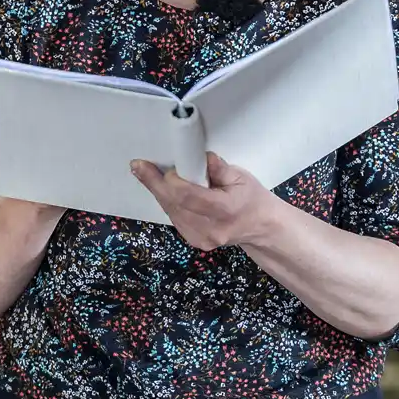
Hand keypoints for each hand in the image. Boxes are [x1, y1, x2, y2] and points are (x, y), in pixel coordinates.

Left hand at [131, 153, 277, 251]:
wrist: (260, 227)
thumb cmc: (252, 198)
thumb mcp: (242, 177)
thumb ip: (219, 168)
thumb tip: (199, 156)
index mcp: (225, 210)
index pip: (187, 196)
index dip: (168, 180)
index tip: (154, 166)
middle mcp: (210, 228)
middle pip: (173, 204)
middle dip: (154, 183)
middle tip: (138, 166)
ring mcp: (200, 239)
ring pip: (170, 212)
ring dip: (159, 192)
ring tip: (148, 173)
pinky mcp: (194, 242)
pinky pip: (174, 218)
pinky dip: (168, 202)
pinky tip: (165, 190)